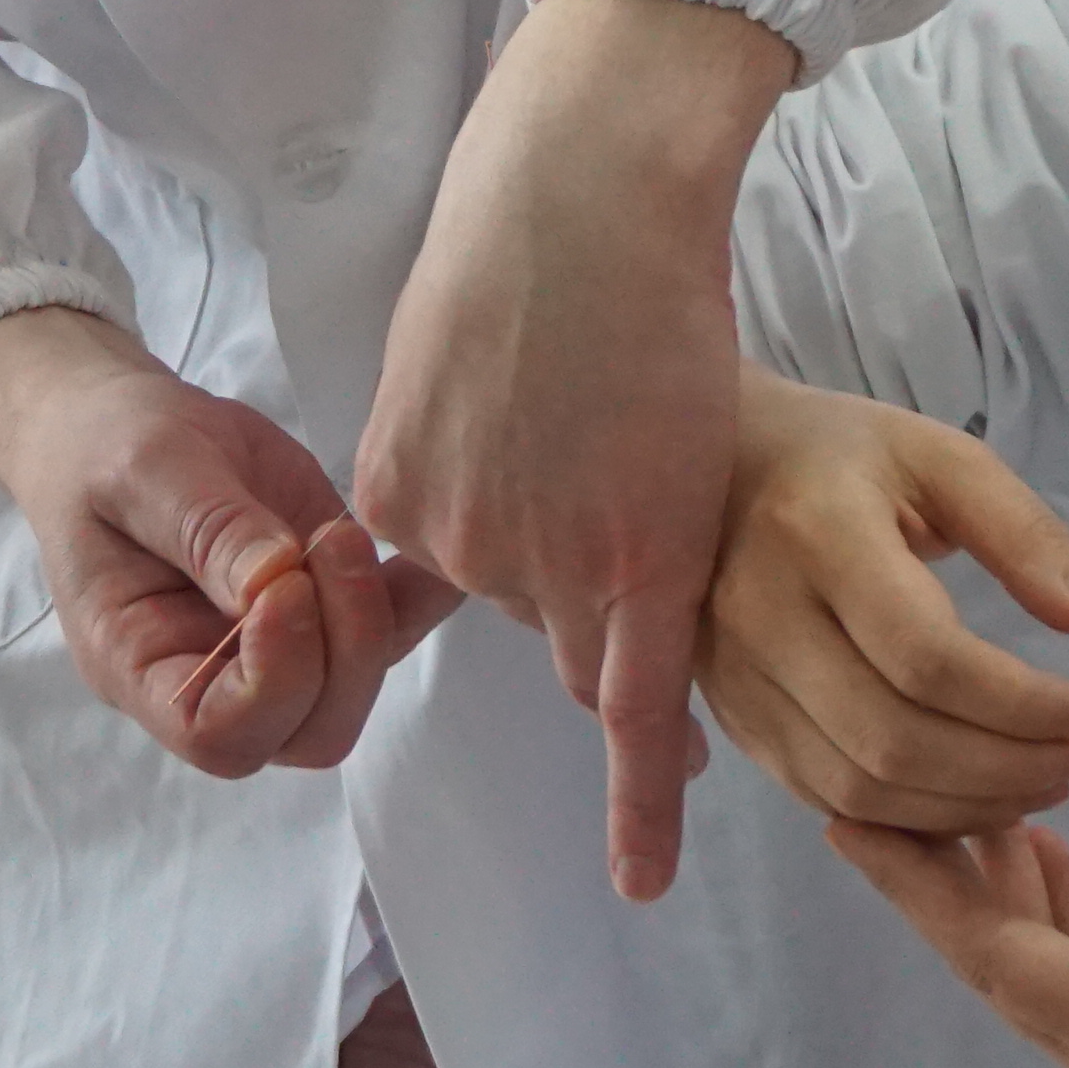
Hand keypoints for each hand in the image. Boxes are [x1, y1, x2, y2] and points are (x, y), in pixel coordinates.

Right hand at [0, 309, 459, 776]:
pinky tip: (424, 546)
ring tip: (342, 529)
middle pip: (307, 730)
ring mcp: (276, 648)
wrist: (124, 423)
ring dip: (373, 618)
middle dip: (343, 653)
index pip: (217, 735)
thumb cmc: (106, 450)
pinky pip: (392, 628)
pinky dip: (419, 595)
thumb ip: (207, 529)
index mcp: (142, 665)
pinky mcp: (324, 603)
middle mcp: (213, 677)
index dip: (271, 683)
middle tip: (331, 544)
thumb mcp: (141, 471)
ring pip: (354, 689)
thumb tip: (277, 580)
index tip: (284, 587)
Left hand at [355, 0, 799, 904]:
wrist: (582, 192)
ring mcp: (538, 565)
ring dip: (647, 600)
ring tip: (671, 476)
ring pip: (607, 635)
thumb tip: (489, 477)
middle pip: (539, 612)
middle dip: (588, 575)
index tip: (556, 594)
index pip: (467, 584)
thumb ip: (462, 430)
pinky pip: (636, 710)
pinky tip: (644, 876)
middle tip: (623, 481)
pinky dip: (642, 797)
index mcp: (397, 496)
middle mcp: (453, 549)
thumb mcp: (453, 346)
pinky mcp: (632, 566)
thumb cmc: (537, 232)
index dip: (528, 576)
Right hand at [700, 373, 1068, 832]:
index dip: (1023, 706)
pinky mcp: (734, 721)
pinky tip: (976, 794)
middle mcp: (761, 617)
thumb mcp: (940, 458)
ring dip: (968, 806)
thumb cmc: (842, 456)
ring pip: (861, 788)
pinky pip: (828, 798)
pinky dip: (914, 817)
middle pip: (894, 740)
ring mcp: (737, 680)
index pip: (926, 657)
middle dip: (1007, 768)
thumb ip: (1025, 533)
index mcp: (816, 533)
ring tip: (1045, 780)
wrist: (711, 470)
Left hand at [832, 785, 1068, 1067]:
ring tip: (958, 798)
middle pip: (999, 968)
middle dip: (932, 881)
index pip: (1002, 956)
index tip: (848, 820)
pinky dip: (1056, 921)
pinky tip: (1058, 863)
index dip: (923, 885)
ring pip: (1040, 979)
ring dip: (994, 896)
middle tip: (872, 785)